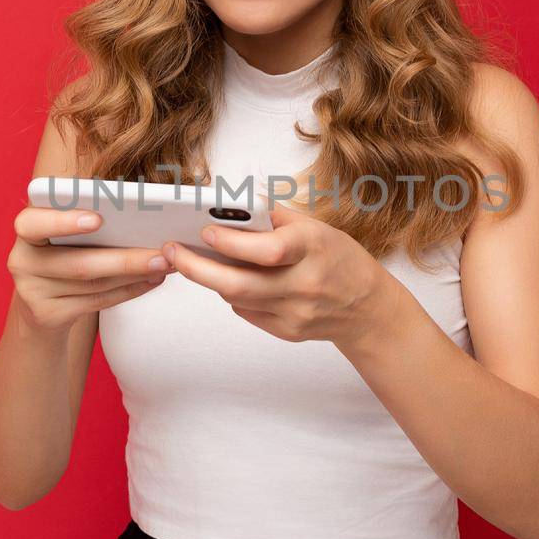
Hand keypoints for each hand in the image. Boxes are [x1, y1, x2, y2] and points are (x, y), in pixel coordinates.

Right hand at [7, 204, 174, 333]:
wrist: (40, 304)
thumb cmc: (63, 252)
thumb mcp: (64, 234)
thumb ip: (88, 218)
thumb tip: (141, 211)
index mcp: (26, 230)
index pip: (33, 222)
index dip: (64, 222)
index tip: (98, 219)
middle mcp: (22, 261)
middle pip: (78, 263)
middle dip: (125, 259)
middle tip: (162, 253)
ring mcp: (32, 292)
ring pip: (93, 284)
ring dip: (134, 275)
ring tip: (165, 265)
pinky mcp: (48, 315)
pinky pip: (96, 301)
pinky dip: (128, 290)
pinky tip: (151, 280)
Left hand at [162, 198, 397, 344]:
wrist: (367, 309)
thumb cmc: (340, 259)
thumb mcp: (317, 228)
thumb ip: (276, 218)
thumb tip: (233, 206)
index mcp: (313, 249)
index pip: (268, 250)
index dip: (232, 242)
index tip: (205, 231)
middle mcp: (304, 285)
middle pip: (239, 284)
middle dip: (197, 269)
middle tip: (171, 252)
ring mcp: (295, 313)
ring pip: (237, 298)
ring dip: (210, 279)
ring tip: (191, 261)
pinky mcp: (287, 332)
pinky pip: (247, 312)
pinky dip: (234, 294)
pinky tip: (230, 280)